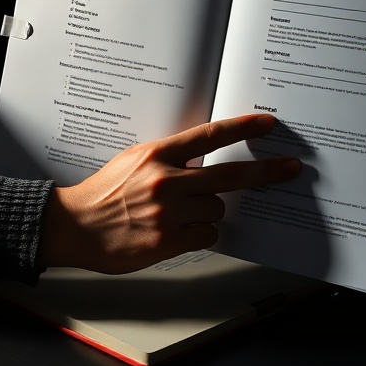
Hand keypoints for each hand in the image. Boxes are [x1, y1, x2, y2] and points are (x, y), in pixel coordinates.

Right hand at [38, 113, 300, 273]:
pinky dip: (199, 234)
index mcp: (156, 155)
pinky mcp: (168, 240)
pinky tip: (176, 232)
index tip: (267, 124)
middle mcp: (165, 181)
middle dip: (265, 172)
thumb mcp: (133, 161)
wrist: (75, 226)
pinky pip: (207, 235)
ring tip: (179, 214)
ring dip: (208, 212)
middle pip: (229, 175)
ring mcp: (168, 212)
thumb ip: (168, 158)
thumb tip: (204, 159)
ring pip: (217, 209)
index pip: (209, 136)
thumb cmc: (103, 193)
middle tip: (290, 168)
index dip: (242, 128)